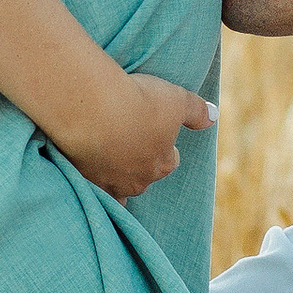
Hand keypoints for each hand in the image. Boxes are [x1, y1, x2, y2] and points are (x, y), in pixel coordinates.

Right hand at [64, 70, 215, 202]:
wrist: (93, 108)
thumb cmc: (139, 103)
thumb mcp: (176, 100)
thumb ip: (196, 111)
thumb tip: (213, 116)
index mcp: (162, 164)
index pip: (169, 161)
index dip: (164, 146)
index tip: (153, 130)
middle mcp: (137, 181)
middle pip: (142, 178)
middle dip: (137, 163)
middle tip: (126, 139)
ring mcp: (107, 183)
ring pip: (114, 191)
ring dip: (112, 178)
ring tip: (104, 160)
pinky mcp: (80, 178)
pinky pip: (86, 186)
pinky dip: (85, 176)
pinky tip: (80, 164)